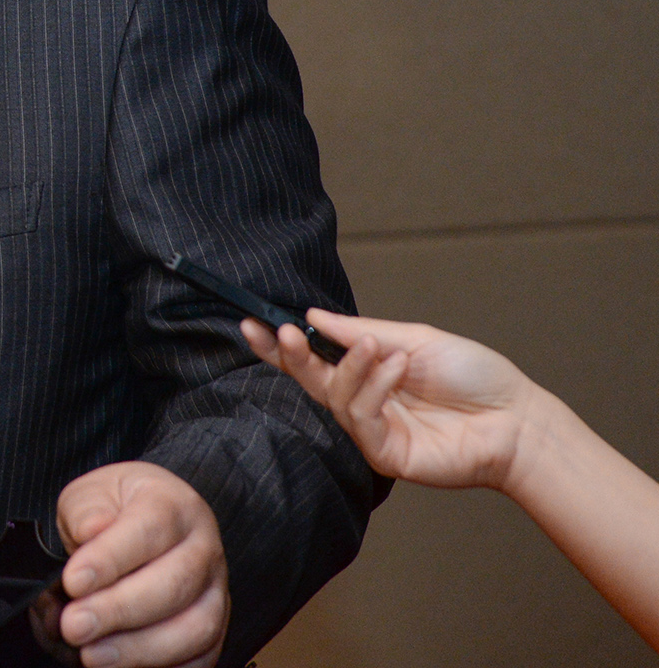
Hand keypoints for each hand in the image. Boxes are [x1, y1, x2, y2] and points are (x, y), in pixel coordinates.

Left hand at [55, 461, 227, 667]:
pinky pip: (202, 659)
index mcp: (174, 506)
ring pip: (194, 629)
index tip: (74, 581)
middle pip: (174, 585)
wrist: (145, 518)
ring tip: (93, 655)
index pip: (149, 530)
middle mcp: (203, 549)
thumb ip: (86, 511)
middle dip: (119, 611)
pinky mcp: (215, 630)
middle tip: (75, 626)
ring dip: (139, 649)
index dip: (110, 559)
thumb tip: (90, 530)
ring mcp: (214, 592)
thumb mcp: (92, 494)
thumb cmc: (117, 509)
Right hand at [242, 308, 538, 491]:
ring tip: (380, 349)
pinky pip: (361, 419)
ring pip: (335, 397)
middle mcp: (364, 401)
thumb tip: (313, 316)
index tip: (254, 324)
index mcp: (367, 372)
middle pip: (310, 380)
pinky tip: (396, 369)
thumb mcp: (414, 338)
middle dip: (289, 356)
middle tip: (280, 333)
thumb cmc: (474, 375)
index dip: (281, 345)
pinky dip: (374, 388)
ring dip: (352, 367)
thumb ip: (360, 331)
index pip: (313, 358)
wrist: (516, 418)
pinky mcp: (384, 454)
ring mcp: (373, 430)